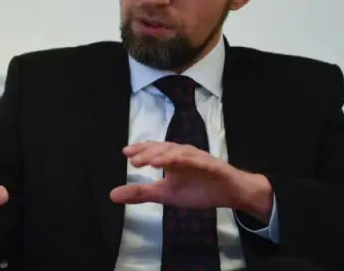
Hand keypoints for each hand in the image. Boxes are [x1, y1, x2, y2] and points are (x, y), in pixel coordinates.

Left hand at [109, 141, 272, 220]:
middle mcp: (183, 154)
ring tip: (150, 161)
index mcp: (171, 159)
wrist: (230, 193)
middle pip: (164, 149)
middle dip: (148, 152)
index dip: (141, 150)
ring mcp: (198, 158)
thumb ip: (141, 193)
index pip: (154, 151)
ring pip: (179, 153)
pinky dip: (187, 160)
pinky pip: (199, 161)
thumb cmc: (198, 190)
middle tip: (133, 159)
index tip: (126, 153)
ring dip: (165, 155)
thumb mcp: (166, 194)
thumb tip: (112, 195)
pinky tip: (177, 162)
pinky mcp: (212, 165)